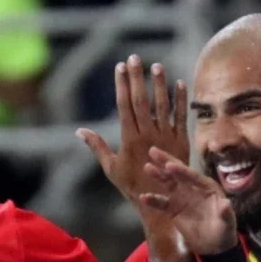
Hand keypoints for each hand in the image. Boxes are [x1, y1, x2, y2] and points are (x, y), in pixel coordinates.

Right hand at [78, 54, 189, 207]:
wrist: (161, 202)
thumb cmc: (132, 186)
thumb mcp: (111, 167)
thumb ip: (96, 146)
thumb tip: (78, 131)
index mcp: (129, 139)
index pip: (124, 105)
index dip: (122, 85)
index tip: (119, 67)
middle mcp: (148, 135)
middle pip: (141, 100)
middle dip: (137, 78)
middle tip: (134, 58)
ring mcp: (166, 138)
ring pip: (163, 106)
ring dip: (159, 84)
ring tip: (156, 66)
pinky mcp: (182, 142)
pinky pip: (182, 118)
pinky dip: (181, 101)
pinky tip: (179, 84)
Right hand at [140, 148, 237, 255]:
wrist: (214, 246)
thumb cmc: (224, 231)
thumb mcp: (227, 223)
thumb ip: (225, 213)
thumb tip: (225, 204)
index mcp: (207, 187)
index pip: (193, 177)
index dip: (181, 171)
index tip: (169, 165)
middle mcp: (193, 188)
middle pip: (178, 173)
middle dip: (166, 162)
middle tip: (153, 151)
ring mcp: (182, 197)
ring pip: (168, 183)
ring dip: (158, 175)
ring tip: (147, 167)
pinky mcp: (173, 209)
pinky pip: (162, 203)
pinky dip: (153, 200)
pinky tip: (143, 197)